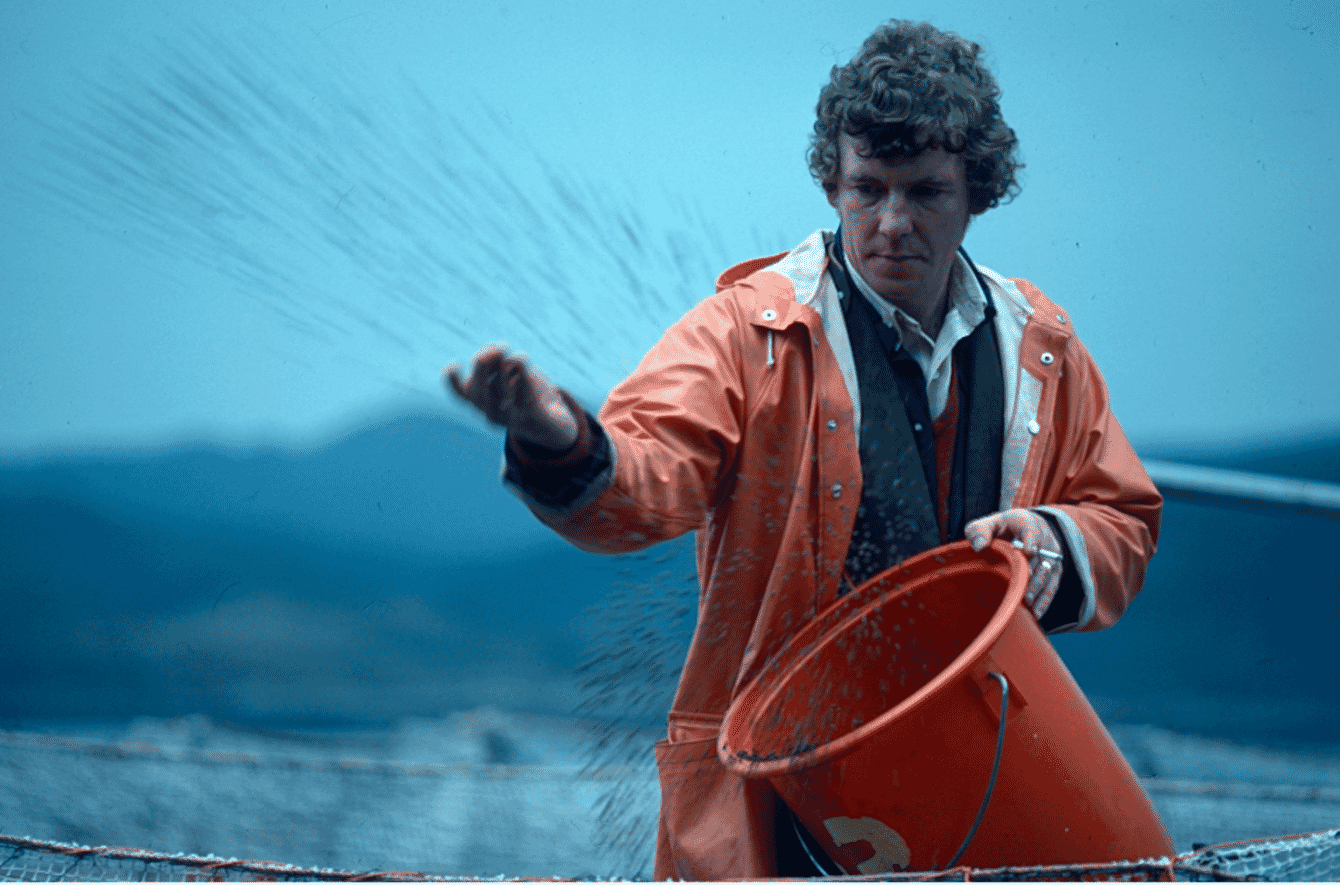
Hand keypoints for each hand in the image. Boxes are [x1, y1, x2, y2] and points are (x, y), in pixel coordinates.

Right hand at [443, 345, 579, 450]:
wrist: (553, 426)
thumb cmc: (525, 393)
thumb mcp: (509, 373)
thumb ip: (497, 360)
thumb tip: (494, 350)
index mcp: (482, 403)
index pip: (460, 395)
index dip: (452, 381)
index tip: (454, 364)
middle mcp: (493, 413)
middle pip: (479, 394)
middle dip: (481, 370)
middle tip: (490, 351)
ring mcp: (512, 418)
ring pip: (502, 393)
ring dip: (503, 368)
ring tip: (507, 350)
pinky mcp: (533, 416)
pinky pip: (525, 396)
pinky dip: (522, 376)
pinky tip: (520, 359)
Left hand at [965, 509, 1063, 619]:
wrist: (1026, 529)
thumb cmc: (1002, 529)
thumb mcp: (988, 524)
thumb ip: (980, 531)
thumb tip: (979, 547)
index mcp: (1026, 524)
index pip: (1031, 530)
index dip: (1031, 540)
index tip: (1028, 552)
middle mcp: (1044, 540)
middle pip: (1042, 558)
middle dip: (1034, 577)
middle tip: (1024, 594)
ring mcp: (1052, 557)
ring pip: (1049, 575)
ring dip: (1040, 592)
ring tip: (1029, 608)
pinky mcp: (1054, 572)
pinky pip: (1052, 587)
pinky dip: (1045, 601)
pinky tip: (1036, 614)